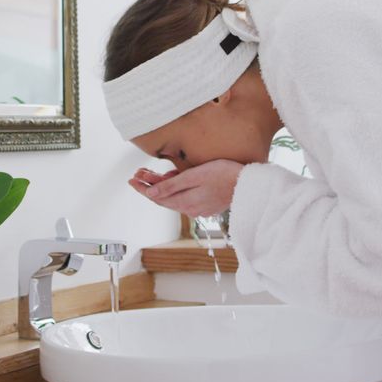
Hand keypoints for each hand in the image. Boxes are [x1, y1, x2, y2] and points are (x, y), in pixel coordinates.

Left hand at [128, 160, 244, 217]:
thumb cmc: (224, 175)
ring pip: (174, 197)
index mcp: (185, 203)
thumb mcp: (194, 176)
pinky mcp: (207, 203)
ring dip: (163, 185)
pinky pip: (185, 197)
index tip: (131, 180)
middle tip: (139, 172)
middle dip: (150, 185)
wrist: (249, 184)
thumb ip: (171, 186)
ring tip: (154, 172)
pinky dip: (176, 187)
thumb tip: (150, 194)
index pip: (156, 197)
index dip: (142, 188)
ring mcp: (199, 207)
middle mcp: (190, 209)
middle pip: (163, 198)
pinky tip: (176, 177)